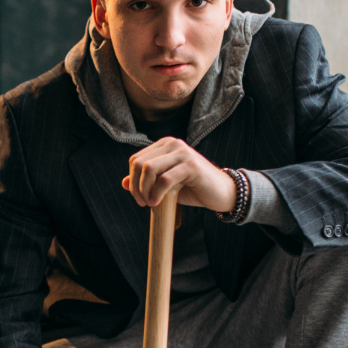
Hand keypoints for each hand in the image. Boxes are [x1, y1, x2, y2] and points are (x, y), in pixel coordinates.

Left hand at [121, 137, 235, 211]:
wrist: (223, 193)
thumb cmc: (194, 189)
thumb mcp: (166, 186)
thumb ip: (146, 182)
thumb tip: (124, 182)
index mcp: (165, 145)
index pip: (136, 159)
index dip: (132, 179)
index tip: (138, 198)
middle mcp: (173, 144)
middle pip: (139, 163)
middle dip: (136, 186)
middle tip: (142, 203)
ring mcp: (182, 152)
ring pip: (149, 169)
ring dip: (145, 190)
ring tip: (149, 203)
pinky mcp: (191, 165)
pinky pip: (165, 179)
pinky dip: (157, 193)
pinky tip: (157, 203)